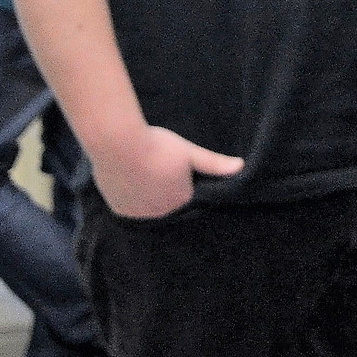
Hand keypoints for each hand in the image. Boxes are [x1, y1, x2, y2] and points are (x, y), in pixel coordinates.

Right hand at [93, 125, 242, 218]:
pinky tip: (132, 181)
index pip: (187, 197)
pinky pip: (129, 207)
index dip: (185, 184)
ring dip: (149, 196)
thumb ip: (214, 164)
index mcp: (180, 201)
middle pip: (167, 204)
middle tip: (160, 169)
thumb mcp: (189, 152)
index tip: (179, 172)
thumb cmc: (157, 146)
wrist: (117, 143)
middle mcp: (158, 213)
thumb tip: (240, 167)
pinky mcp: (117, 209)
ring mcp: (135, 213)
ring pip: (147, 206)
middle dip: (167, 191)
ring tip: (146, 174)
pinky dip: (132, 198)